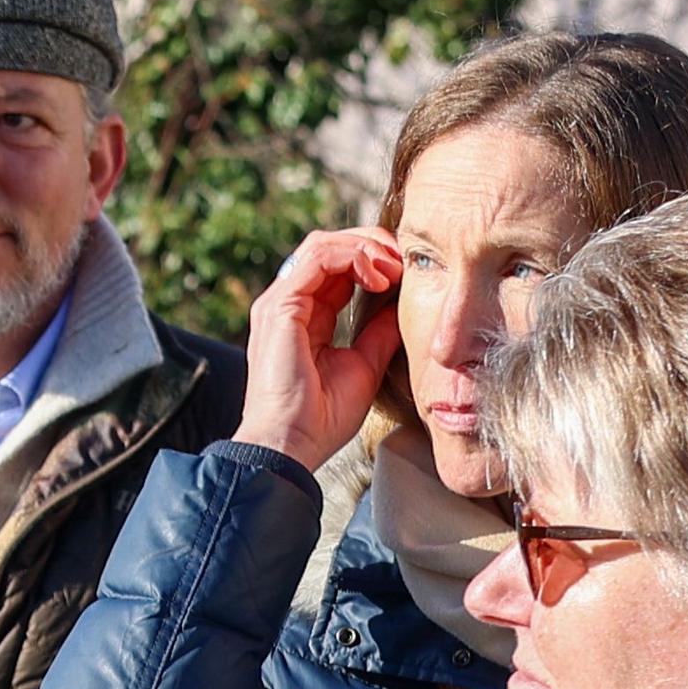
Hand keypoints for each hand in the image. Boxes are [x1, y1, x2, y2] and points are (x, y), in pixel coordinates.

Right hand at [234, 226, 405, 473]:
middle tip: (405, 261)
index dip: (374, 261)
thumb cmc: (322, 417)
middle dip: (373, 245)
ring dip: (366, 247)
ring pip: (323, 245)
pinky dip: (353, 256)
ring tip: (394, 267)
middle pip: (330, 248)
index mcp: (306, 318)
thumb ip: (380, 331)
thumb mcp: (365, 364)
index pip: (338, 268)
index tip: (407, 274)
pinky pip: (318, 258)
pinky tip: (378, 277)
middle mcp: (288, 305)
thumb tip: (403, 301)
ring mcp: (280, 303)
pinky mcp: (280, 306)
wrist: (293, 443)